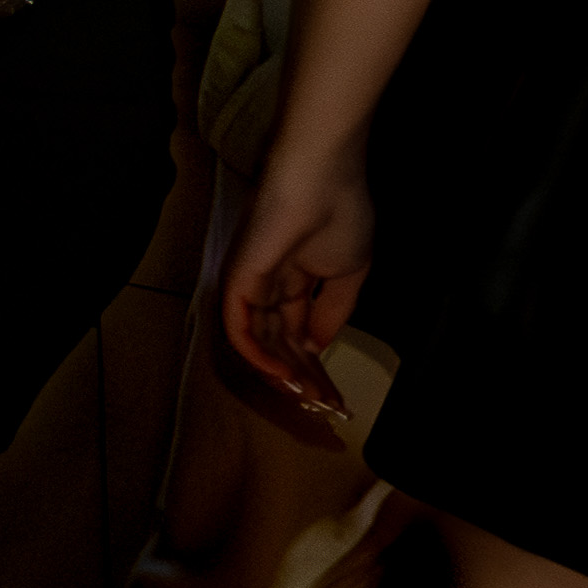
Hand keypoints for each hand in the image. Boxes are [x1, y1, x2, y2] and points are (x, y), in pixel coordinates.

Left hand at [219, 140, 374, 392]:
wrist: (325, 179)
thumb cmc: (342, 214)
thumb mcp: (348, 274)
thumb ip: (332, 312)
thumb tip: (317, 347)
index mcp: (294, 281)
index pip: (298, 334)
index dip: (318, 367)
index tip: (339, 397)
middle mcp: (268, 286)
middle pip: (280, 344)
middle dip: (305, 379)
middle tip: (327, 408)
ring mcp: (251, 283)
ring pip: (259, 342)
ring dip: (285, 375)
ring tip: (311, 400)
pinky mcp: (239, 278)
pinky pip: (240, 326)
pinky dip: (260, 356)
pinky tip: (287, 375)